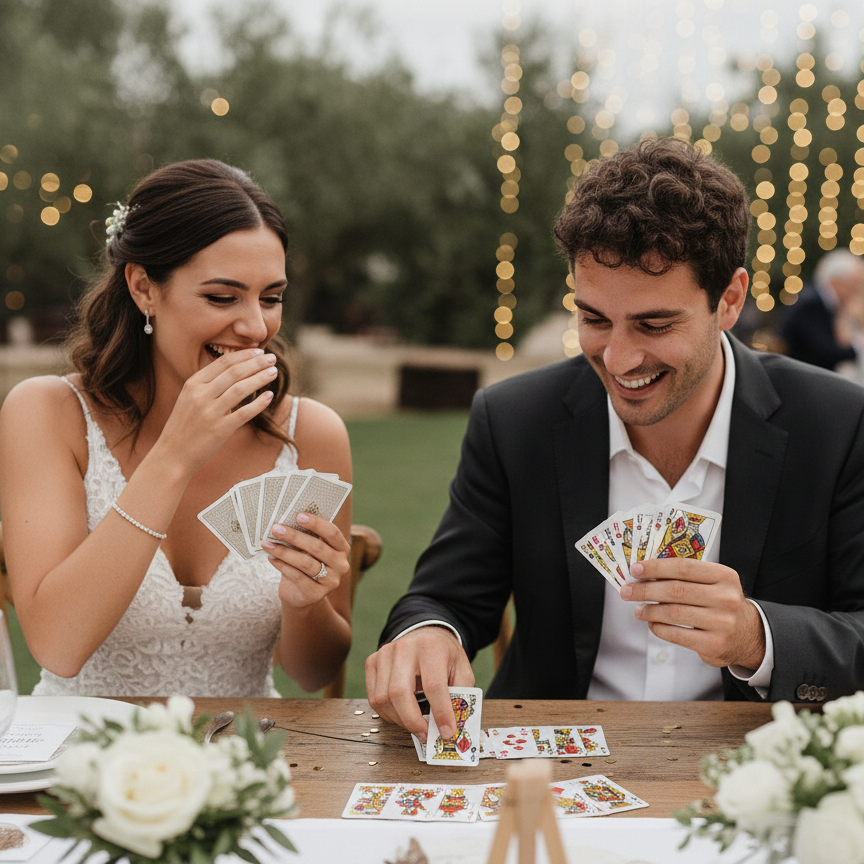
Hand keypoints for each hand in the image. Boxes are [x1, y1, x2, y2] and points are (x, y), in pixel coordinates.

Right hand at [156, 349, 278, 474]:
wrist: (172, 455)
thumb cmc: (184, 426)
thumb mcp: (188, 398)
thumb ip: (207, 384)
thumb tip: (234, 370)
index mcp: (193, 384)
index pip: (223, 363)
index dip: (244, 355)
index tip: (259, 351)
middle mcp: (201, 395)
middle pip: (235, 372)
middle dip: (256, 363)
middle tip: (272, 358)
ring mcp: (210, 412)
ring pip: (241, 389)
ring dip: (261, 378)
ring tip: (273, 372)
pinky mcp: (220, 429)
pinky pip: (244, 412)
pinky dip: (259, 403)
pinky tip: (269, 396)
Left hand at [262, 512, 350, 607]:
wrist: (300, 594)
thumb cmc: (304, 563)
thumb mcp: (308, 549)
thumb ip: (305, 536)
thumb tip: (286, 520)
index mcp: (342, 548)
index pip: (332, 533)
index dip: (316, 523)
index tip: (299, 515)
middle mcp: (341, 565)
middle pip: (317, 547)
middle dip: (294, 536)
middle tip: (276, 528)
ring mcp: (331, 581)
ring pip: (306, 563)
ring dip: (284, 551)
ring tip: (267, 543)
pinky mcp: (316, 594)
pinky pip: (297, 577)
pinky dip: (282, 565)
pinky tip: (271, 558)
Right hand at [366, 627, 473, 742]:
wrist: (426, 635)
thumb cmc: (445, 656)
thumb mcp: (462, 671)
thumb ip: (459, 697)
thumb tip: (450, 728)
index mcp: (431, 647)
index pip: (433, 685)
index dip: (440, 712)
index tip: (447, 732)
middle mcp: (404, 647)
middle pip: (399, 693)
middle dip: (412, 721)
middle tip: (425, 735)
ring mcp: (384, 654)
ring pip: (383, 699)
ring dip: (399, 720)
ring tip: (416, 726)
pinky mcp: (372, 662)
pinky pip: (373, 698)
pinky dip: (387, 714)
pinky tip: (402, 715)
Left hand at [621, 558, 765, 669]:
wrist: (748, 635)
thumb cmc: (720, 603)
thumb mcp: (712, 583)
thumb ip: (685, 576)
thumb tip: (644, 572)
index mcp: (724, 576)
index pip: (683, 567)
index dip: (656, 567)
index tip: (635, 569)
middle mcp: (726, 598)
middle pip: (676, 590)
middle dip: (645, 590)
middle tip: (627, 591)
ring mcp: (722, 623)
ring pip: (674, 613)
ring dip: (649, 610)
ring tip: (637, 610)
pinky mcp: (715, 644)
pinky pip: (677, 635)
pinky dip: (659, 628)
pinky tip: (652, 624)